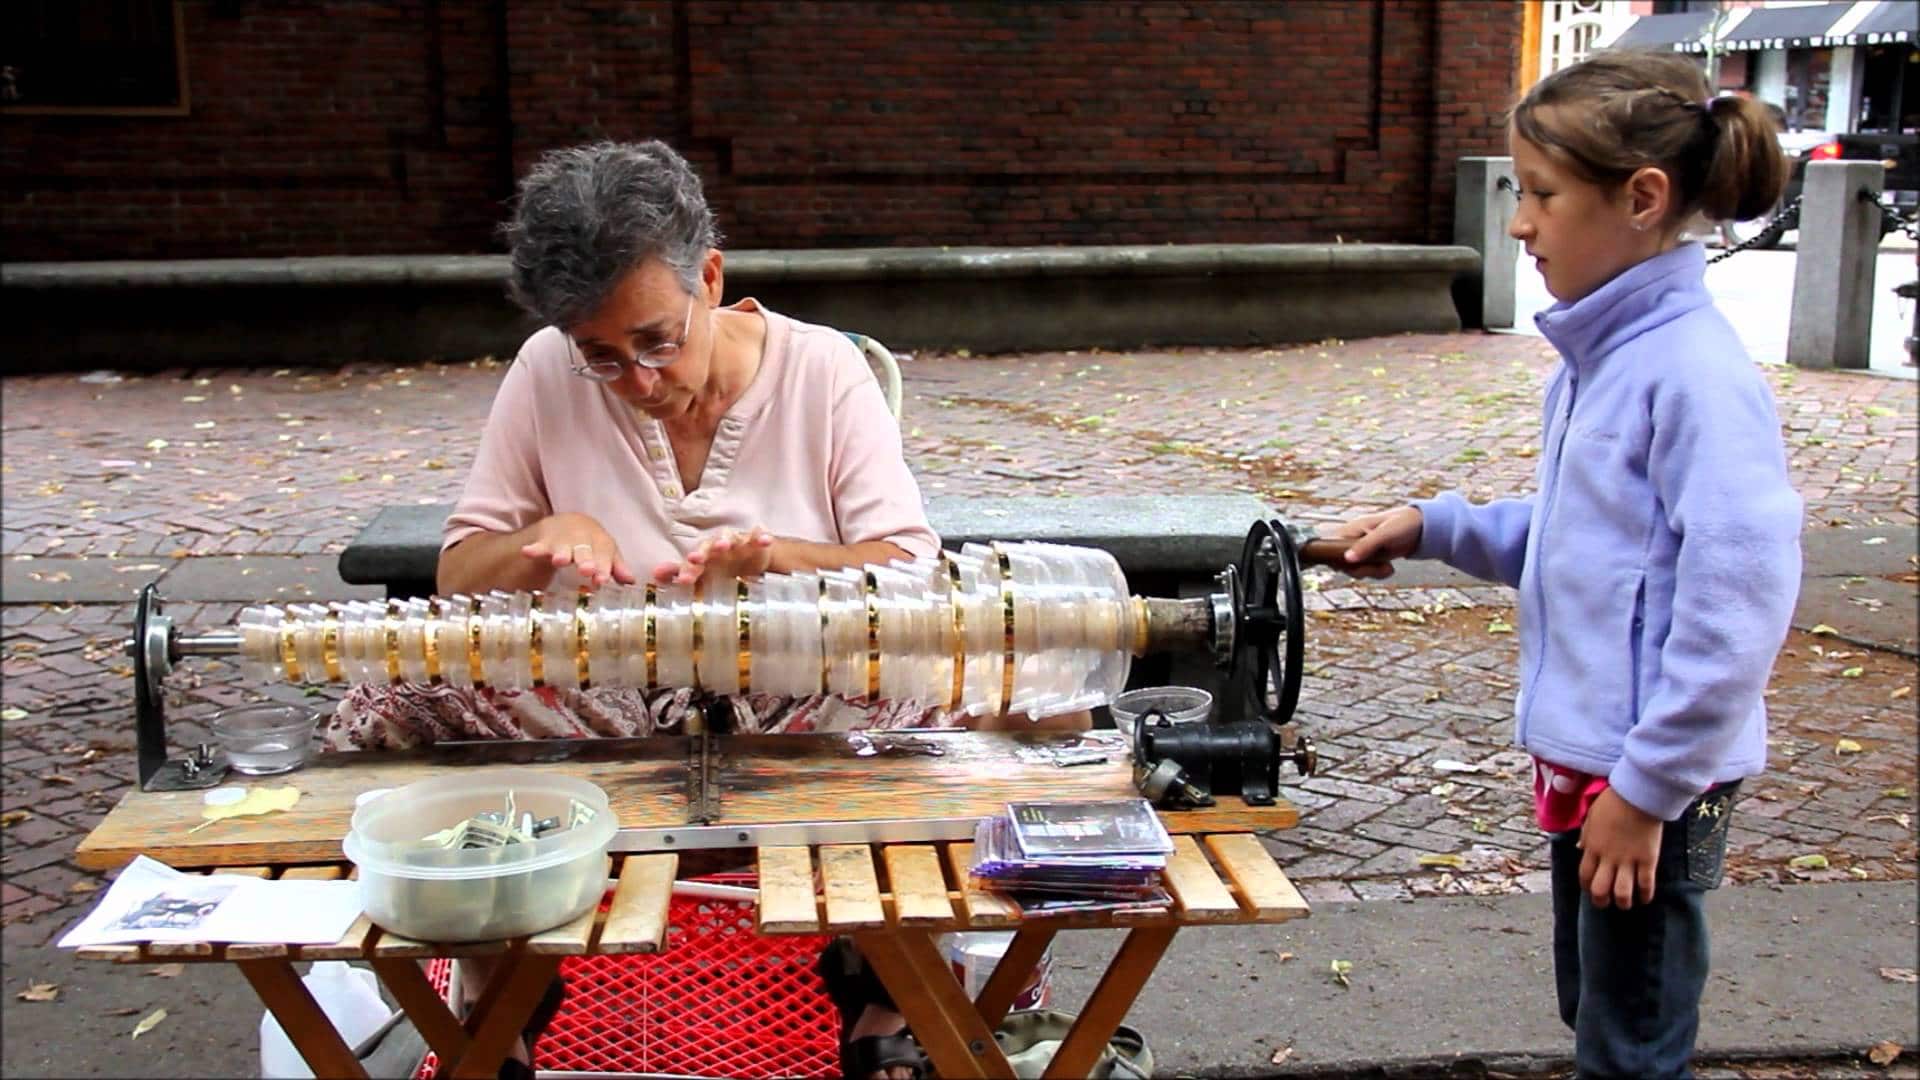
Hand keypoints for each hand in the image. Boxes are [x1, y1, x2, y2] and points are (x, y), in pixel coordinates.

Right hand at [519, 513, 637, 588]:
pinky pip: (538, 545)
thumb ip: (615, 567)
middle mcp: (582, 538)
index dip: (604, 566)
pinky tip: (528, 552)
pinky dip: (533, 549)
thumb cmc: (590, 544)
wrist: (565, 524)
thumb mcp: (604, 553)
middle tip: (586, 570)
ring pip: (563, 546)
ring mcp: (562, 539)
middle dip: (586, 559)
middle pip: (584, 548)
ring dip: (562, 553)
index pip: (604, 552)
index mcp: (600, 541)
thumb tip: (631, 581)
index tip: (602, 579)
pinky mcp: (543, 541)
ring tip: (560, 561)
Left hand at [650, 525, 775, 586]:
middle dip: (704, 550)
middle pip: (710, 545)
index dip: (688, 569)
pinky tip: (764, 540)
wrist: (752, 562)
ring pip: (733, 537)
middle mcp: (719, 546)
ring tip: (724, 545)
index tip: (683, 580)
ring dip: (727, 540)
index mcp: (705, 555)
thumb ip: (679, 573)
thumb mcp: (702, 574)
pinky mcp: (757, 542)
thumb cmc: (722, 568)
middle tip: (697, 558)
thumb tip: (654, 575)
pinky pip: (759, 536)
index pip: (694, 560)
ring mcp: (739, 542)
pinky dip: (761, 536)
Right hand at [1323, 506, 1422, 578]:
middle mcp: (1353, 539)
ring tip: (1388, 567)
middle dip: (1361, 570)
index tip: (1351, 567)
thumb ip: (1366, 545)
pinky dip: (1377, 573)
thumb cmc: (1404, 523)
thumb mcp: (1385, 533)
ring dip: (1371, 572)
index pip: (1330, 546)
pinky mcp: (1370, 557)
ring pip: (1354, 569)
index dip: (1336, 560)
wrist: (1423, 527)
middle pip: (1342, 563)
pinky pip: (1365, 571)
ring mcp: (1361, 549)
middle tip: (1378, 568)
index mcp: (1352, 528)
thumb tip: (1347, 559)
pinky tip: (1389, 568)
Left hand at [1578, 788, 1663, 909]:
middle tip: (1606, 902)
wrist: (1637, 795)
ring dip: (1623, 902)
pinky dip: (1645, 895)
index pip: (1584, 875)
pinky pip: (1645, 884)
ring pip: (1622, 892)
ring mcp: (1628, 860)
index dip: (1586, 886)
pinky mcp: (1647, 860)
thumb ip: (1586, 835)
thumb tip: (1580, 847)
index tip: (1590, 889)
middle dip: (1601, 900)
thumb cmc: (1613, 802)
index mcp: (1592, 847)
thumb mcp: (1591, 817)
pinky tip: (1645, 898)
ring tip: (1626, 903)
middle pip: (1600, 889)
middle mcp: (1608, 858)